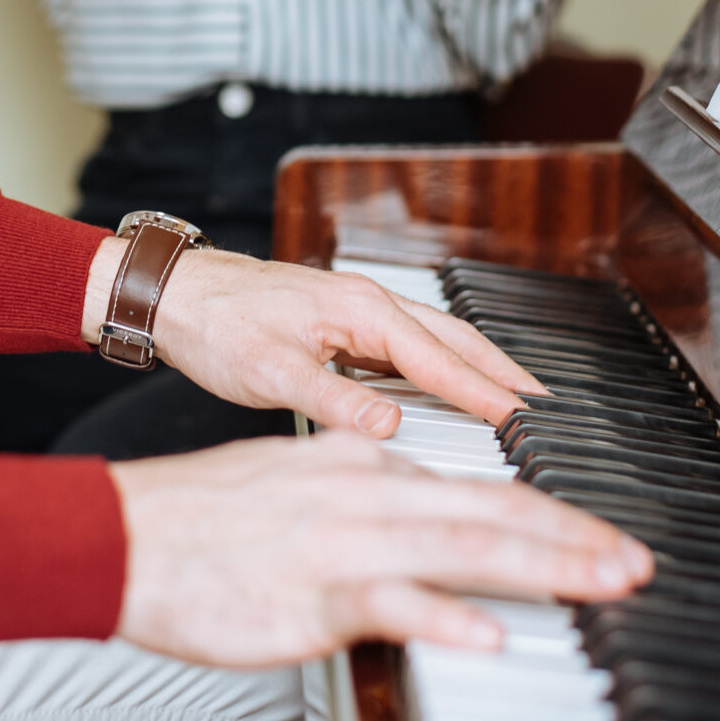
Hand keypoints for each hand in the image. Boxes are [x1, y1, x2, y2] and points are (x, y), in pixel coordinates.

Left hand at [81, 242, 543, 436]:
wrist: (175, 295)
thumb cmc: (216, 325)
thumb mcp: (271, 373)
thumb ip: (334, 400)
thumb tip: (390, 425)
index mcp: (361, 310)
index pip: (439, 359)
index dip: (485, 393)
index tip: (525, 419)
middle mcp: (368, 303)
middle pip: (453, 340)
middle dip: (501, 371)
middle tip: (544, 407)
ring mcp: (357, 310)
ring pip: (434, 340)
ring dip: (476, 366)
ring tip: (513, 397)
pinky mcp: (343, 322)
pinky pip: (408, 345)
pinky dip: (440, 365)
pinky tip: (446, 387)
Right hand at [111, 431, 650, 666]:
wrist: (121, 535)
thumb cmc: (196, 524)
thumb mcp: (293, 490)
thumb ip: (359, 506)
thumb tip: (410, 531)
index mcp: (362, 469)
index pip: (475, 489)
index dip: (548, 517)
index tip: (599, 540)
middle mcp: (364, 495)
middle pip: (491, 511)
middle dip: (572, 539)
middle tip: (633, 562)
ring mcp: (343, 542)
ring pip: (463, 545)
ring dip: (543, 566)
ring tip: (601, 584)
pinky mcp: (314, 592)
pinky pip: (392, 603)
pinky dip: (444, 616)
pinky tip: (487, 632)